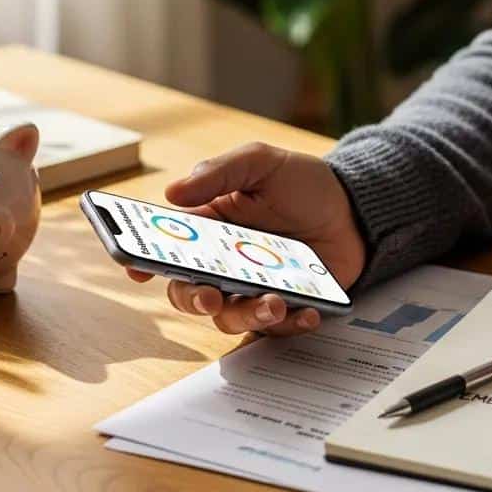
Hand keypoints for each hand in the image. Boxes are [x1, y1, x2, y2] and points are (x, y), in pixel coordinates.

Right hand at [127, 142, 366, 335]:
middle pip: (191, 292)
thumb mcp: (261, 162)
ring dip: (247, 315)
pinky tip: (305, 311)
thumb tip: (171, 192)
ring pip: (230, 316)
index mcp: (210, 225)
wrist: (354, 208)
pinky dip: (288, 325)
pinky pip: (276, 329)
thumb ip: (218, 172)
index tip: (137, 268)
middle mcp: (224, 262)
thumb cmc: (302, 183)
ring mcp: (253, 288)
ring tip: (273, 303)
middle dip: (195, 299)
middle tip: (211, 296)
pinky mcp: (285, 306)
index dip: (145, 259)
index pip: (168, 247)